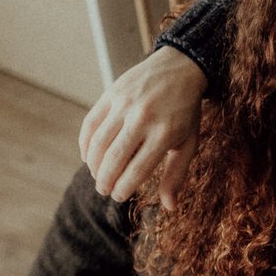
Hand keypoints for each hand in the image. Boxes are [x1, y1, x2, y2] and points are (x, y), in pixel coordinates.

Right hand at [79, 45, 208, 206]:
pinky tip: (88, 156)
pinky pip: (91, 124)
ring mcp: (124, 104)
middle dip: (105, 180)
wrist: (179, 68)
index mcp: (165, 133)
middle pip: (114, 158)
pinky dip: (86, 143)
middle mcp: (143, 118)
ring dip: (94, 164)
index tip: (119, 196)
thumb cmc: (185, 112)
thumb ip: (177, 174)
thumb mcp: (189, 142)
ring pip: (99, 143)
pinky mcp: (111, 94)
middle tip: (104, 190)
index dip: (124, 188)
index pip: (137, 170)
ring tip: (97, 175)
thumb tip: (169, 207)